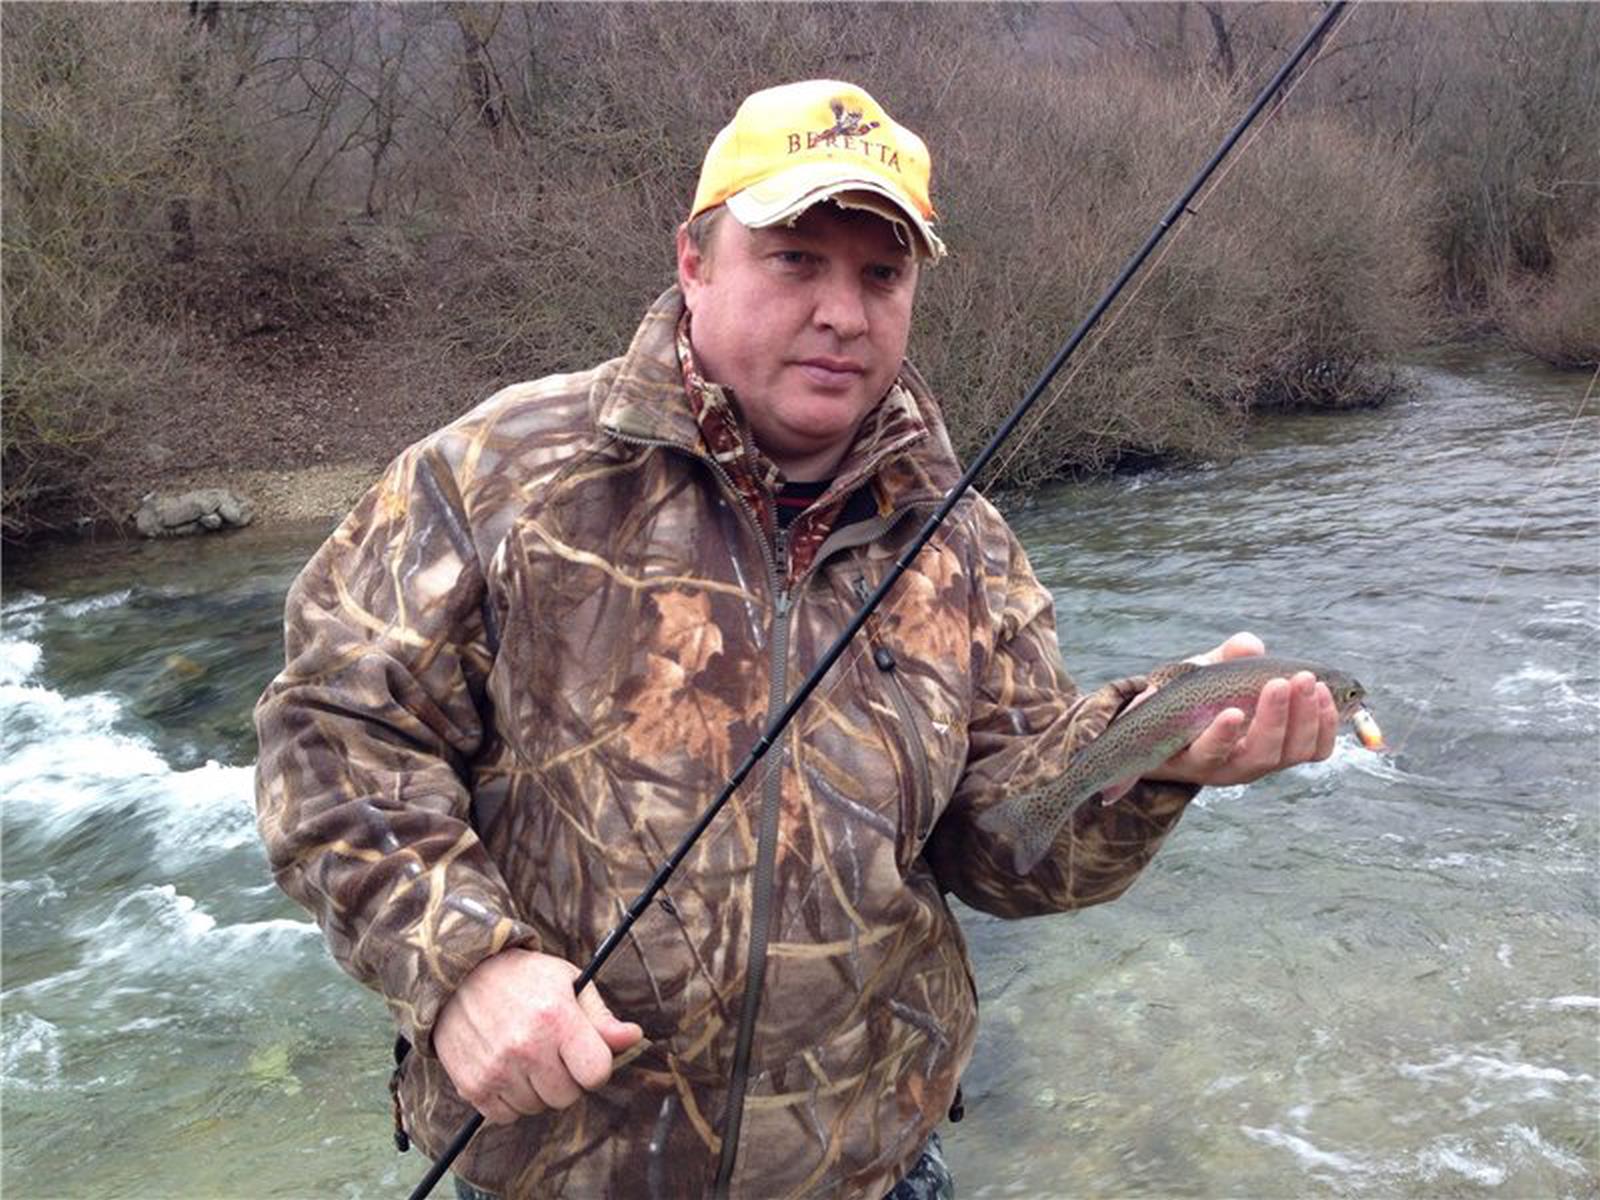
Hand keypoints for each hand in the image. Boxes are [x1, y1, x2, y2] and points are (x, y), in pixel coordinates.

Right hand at [433, 948, 642, 1124]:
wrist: (460, 976)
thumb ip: (601, 1018)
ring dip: (536, 1089)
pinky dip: (509, 1099)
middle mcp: (526, 1047)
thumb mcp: (568, 982)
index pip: (597, 1074)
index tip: (583, 1052)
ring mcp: (497, 1069)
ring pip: (537, 1108)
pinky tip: (505, 1068)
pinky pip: (506, 1116)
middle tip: (550, 1051)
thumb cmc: (523, 978)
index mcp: (556, 1019)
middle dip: (566, 1078)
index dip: (595, 1066)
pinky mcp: (473, 1086)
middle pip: (568, 1097)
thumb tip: (634, 1038)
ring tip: (524, 1055)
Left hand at [1144, 631, 1336, 787]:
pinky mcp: (1190, 764)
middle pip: (1292, 750)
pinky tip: (1233, 712)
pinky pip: (1211, 752)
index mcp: (1270, 743)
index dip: (1326, 723)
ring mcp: (1222, 766)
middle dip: (1305, 714)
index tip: (1326, 689)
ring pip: (1260, 756)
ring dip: (1274, 720)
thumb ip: (1233, 655)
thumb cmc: (1188, 699)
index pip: (1312, 746)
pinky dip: (1224, 733)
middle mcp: (1252, 760)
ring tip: (1277, 686)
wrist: (1138, 723)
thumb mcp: (1214, 672)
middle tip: (1305, 679)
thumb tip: (1251, 645)